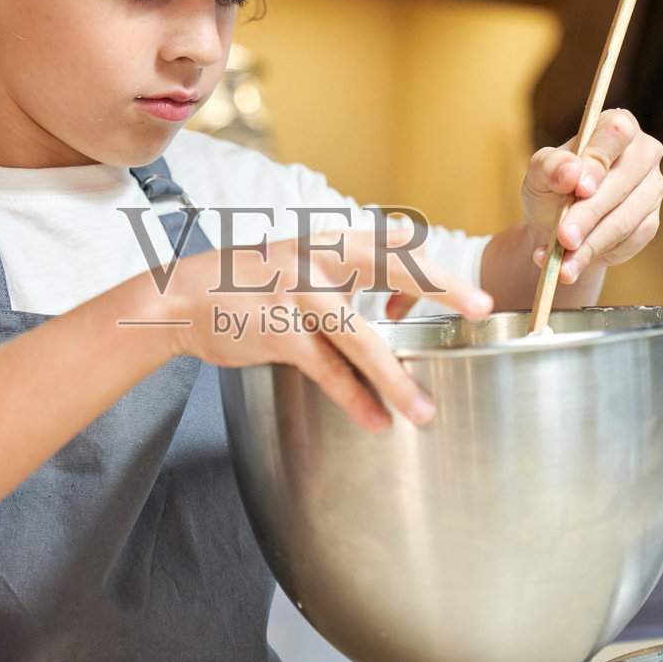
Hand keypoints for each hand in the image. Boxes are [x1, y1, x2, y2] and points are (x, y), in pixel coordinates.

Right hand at [161, 231, 492, 433]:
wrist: (182, 298)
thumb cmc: (245, 282)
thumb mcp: (298, 257)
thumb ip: (348, 261)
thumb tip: (406, 251)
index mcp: (326, 241)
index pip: (391, 243)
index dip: (432, 265)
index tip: (470, 294)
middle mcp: (317, 261)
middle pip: (391, 270)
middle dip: (440, 287)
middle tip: (480, 307)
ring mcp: (298, 295)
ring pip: (361, 338)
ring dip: (396, 378)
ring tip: (423, 410)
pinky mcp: (279, 332)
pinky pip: (327, 369)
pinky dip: (354, 397)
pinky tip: (376, 419)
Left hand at [522, 109, 662, 290]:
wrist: (556, 226)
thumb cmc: (551, 188)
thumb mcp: (539, 173)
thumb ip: (550, 166)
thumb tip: (571, 172)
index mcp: (615, 127)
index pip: (617, 132)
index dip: (599, 160)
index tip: (579, 187)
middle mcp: (642, 154)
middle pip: (622, 182)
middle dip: (589, 214)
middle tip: (563, 237)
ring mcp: (651, 190)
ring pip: (624, 219)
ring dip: (589, 243)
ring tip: (560, 261)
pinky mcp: (650, 223)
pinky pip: (626, 242)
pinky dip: (593, 256)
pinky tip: (569, 265)